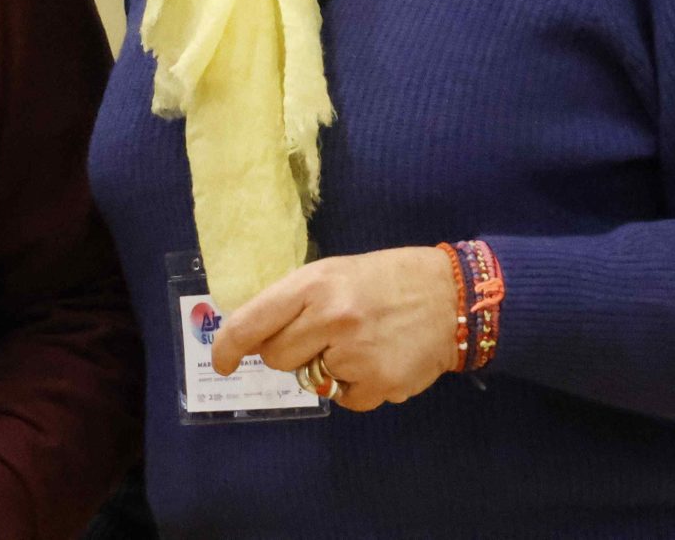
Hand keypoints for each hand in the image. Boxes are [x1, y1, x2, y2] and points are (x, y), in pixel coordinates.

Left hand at [209, 246, 456, 411]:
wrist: (452, 296)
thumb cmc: (386, 280)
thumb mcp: (335, 273)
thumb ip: (297, 301)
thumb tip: (257, 337)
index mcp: (315, 284)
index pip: (253, 321)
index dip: (229, 346)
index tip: (221, 362)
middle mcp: (330, 318)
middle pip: (278, 358)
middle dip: (292, 353)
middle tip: (321, 337)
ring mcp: (355, 354)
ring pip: (313, 380)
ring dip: (329, 369)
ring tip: (361, 343)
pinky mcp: (379, 384)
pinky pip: (346, 400)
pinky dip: (358, 387)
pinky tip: (379, 361)